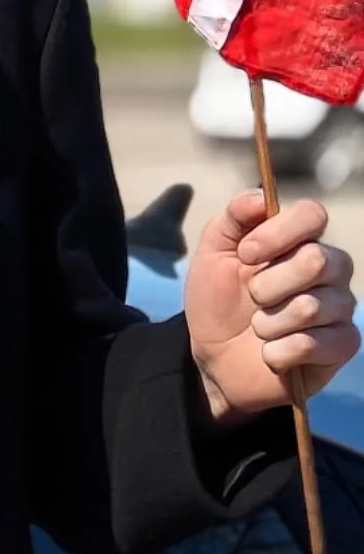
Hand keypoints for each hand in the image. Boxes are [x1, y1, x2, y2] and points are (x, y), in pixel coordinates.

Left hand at [185, 191, 358, 423]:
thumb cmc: (217, 299)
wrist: (214, 356)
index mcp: (297, 240)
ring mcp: (338, 308)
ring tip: (258, 326)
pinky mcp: (341, 345)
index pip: (312, 215)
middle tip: (252, 295)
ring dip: (269, 320)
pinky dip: (279, 350)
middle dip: (269, 282)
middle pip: (318, 260)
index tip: (245, 253)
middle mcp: (327, 269)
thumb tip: (261, 197)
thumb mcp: (212, 253)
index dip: (277, 232)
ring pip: (313, 306)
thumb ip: (234, 219)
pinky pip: (315, 343)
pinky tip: (271, 352)